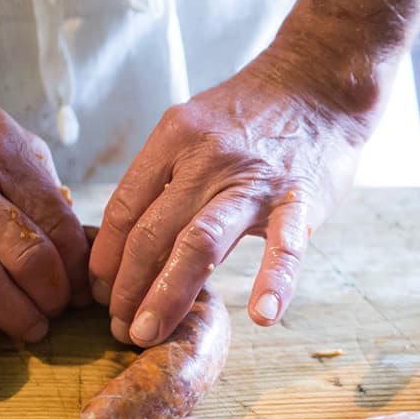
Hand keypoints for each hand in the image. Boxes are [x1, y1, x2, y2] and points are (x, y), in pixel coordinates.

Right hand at [0, 74, 90, 365]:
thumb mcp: (12, 139)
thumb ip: (43, 190)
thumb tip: (79, 251)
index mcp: (2, 154)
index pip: (57, 223)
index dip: (78, 265)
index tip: (87, 287)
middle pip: (25, 254)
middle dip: (53, 293)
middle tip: (61, 309)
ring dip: (14, 314)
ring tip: (33, 329)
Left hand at [89, 53, 368, 344]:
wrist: (320, 83)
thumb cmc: (253, 116)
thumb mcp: (196, 132)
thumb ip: (170, 183)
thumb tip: (139, 246)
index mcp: (173, 139)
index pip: (125, 208)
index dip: (106, 258)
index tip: (99, 294)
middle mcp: (206, 158)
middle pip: (151, 233)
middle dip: (127, 288)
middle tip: (118, 328)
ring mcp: (253, 181)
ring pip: (198, 243)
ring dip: (168, 294)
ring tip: (148, 335)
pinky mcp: (298, 199)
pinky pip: (285, 246)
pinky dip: (275, 281)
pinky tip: (263, 316)